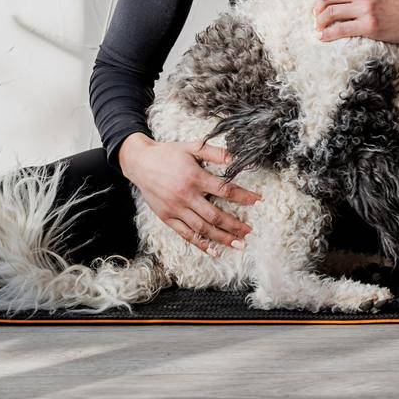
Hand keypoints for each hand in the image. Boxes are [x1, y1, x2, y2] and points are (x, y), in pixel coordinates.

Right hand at [118, 133, 262, 254]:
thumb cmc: (168, 153)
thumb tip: (236, 156)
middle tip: (249, 231)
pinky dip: (201, 244)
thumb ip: (215, 152)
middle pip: (215, 215)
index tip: (258, 201)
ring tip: (238, 244)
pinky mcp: (167, 218)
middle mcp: (186, 196)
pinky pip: (186, 235)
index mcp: (194, 177)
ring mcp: (176, 209)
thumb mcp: (192, 147)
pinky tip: (214, 251)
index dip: (243, 197)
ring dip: (222, 238)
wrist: (140, 163)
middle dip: (235, 225)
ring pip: (202, 228)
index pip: (225, 190)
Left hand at [314, 0, 398, 47]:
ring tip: (318, 26)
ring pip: (331, 12)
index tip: (322, 1)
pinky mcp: (368, 26)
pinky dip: (328, 34)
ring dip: (320, 21)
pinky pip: (340, 30)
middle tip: (316, 15)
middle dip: (319, 7)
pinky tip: (323, 37)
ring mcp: (365, 8)